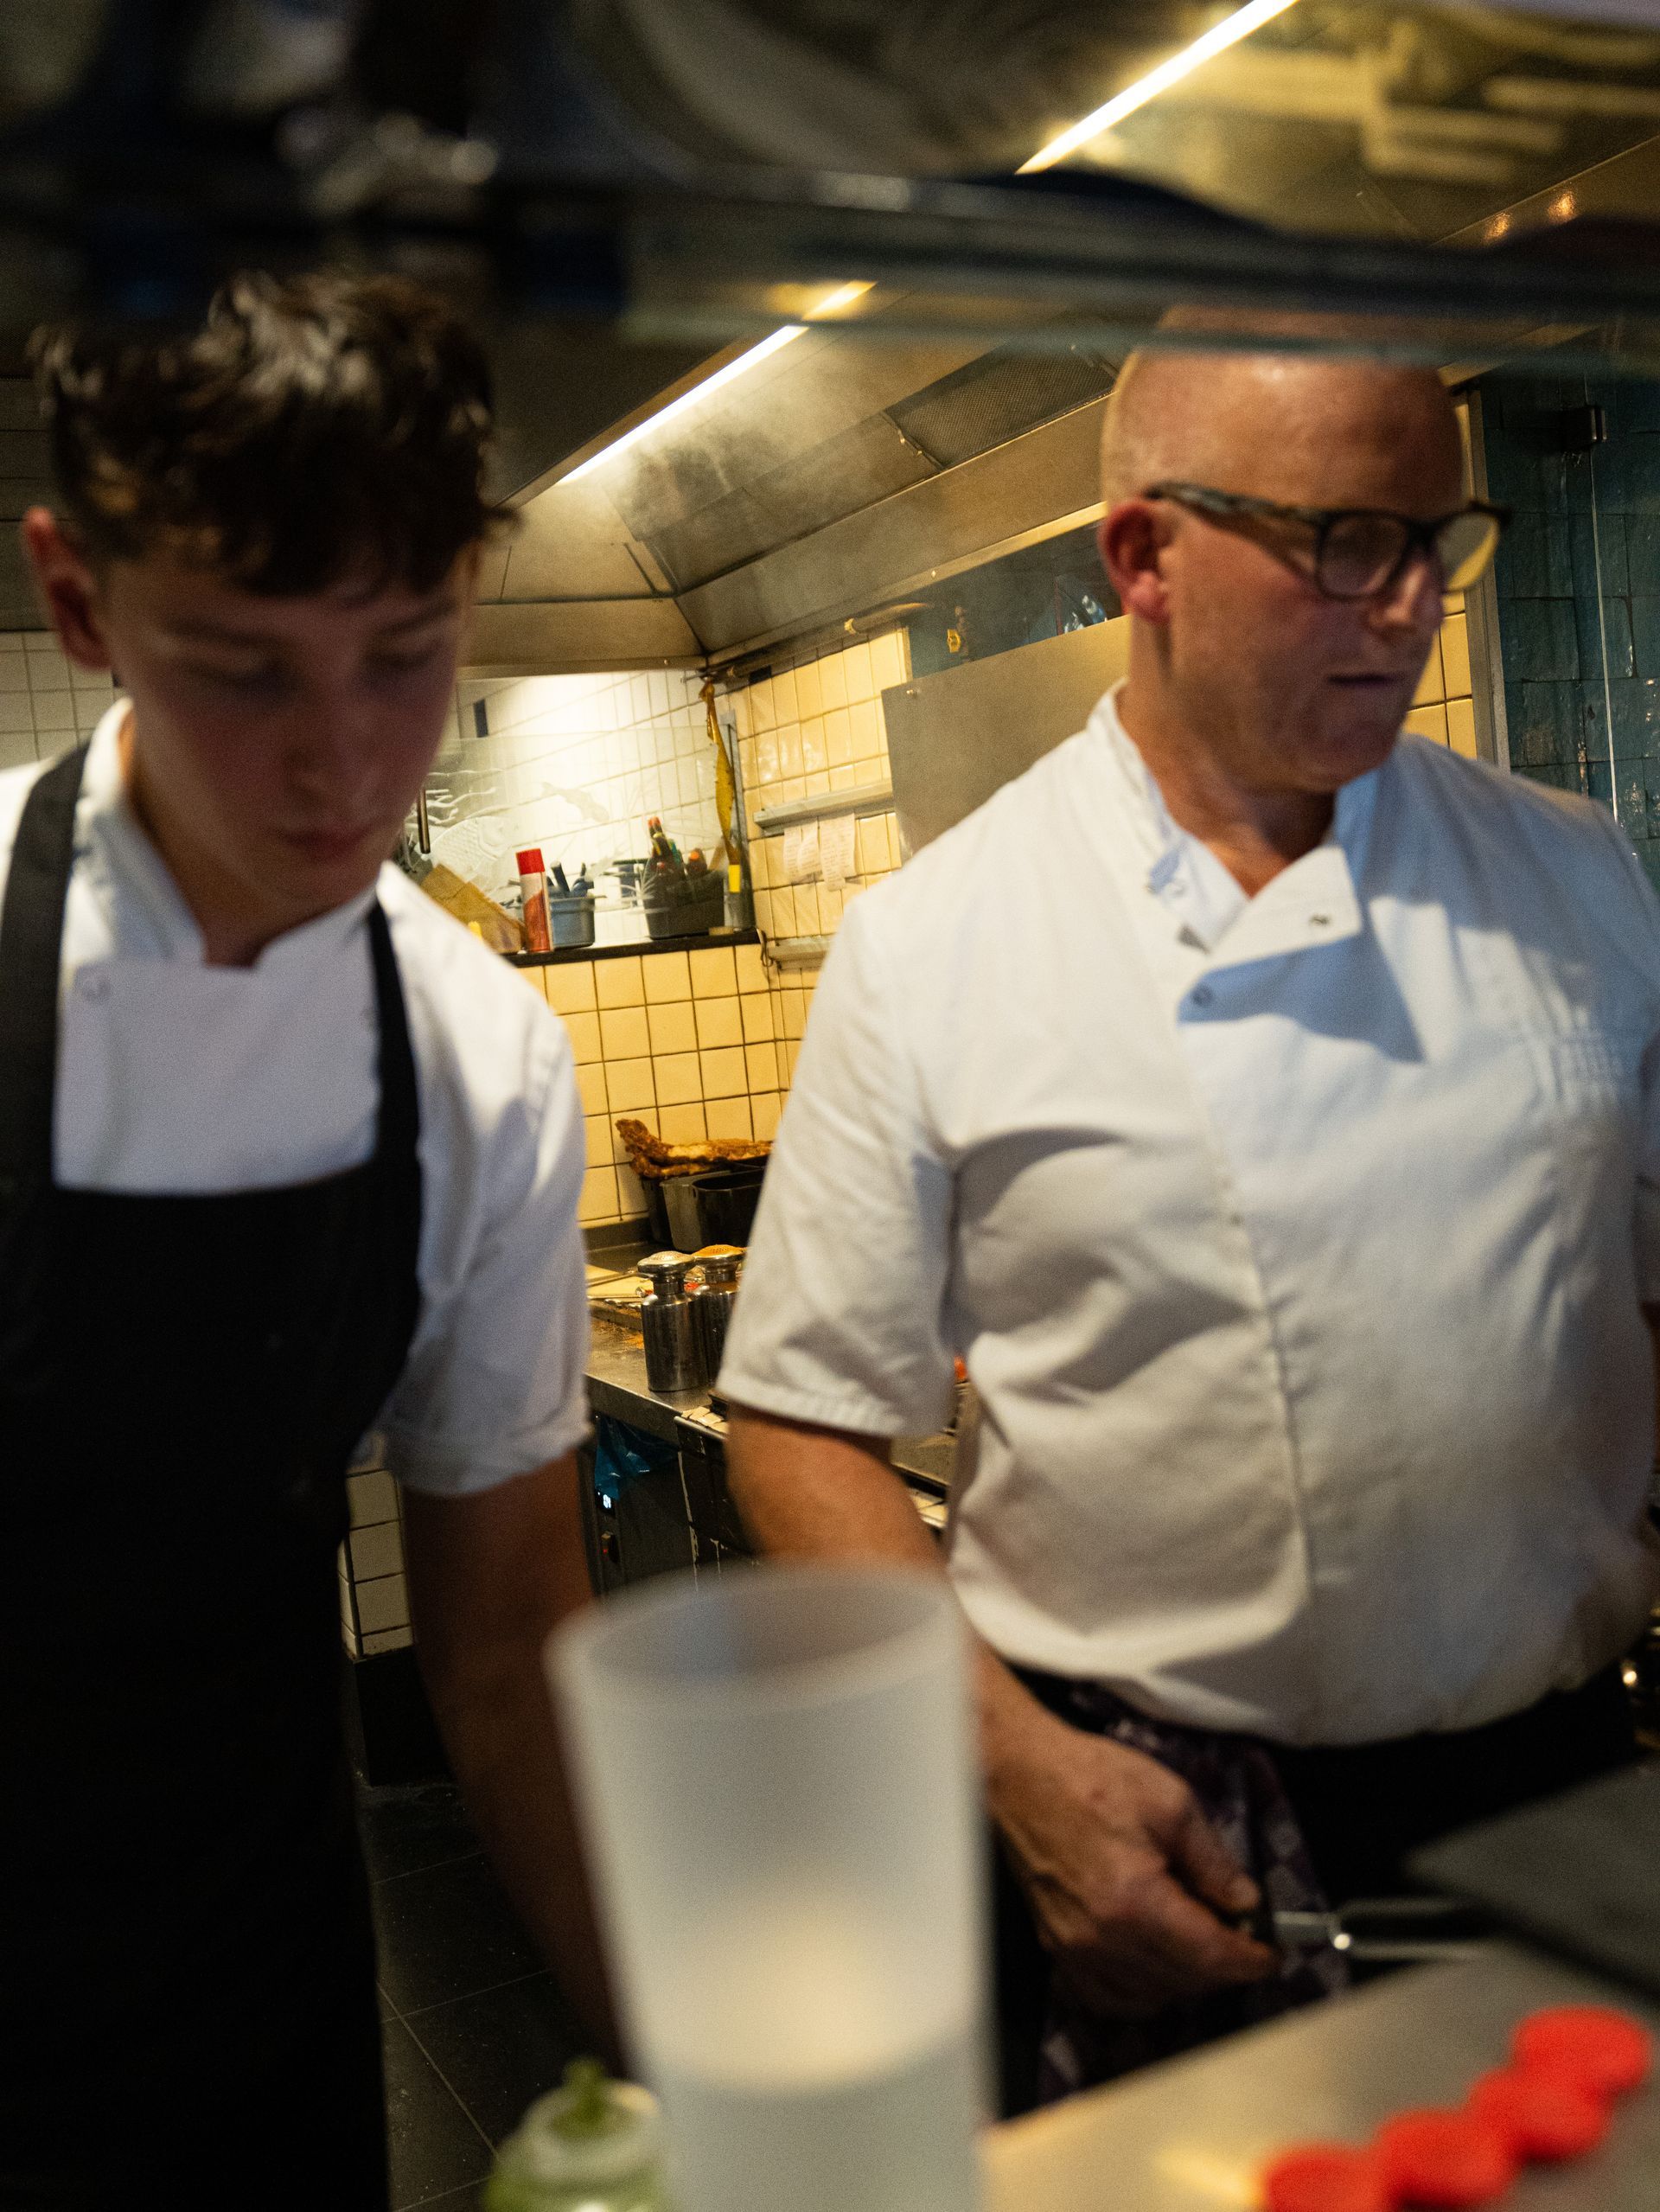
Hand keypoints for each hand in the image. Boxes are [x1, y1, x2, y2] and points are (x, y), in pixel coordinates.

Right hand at [991, 1699, 1277, 2017]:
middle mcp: (1102, 1938)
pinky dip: (1139, 1991)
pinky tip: (1152, 1962)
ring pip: (1149, 1997)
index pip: (1210, 1956)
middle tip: (1241, 1934)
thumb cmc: (1090, 1777)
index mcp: (1136, 1901)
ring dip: (1184, 1979)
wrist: (1021, 1774)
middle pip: (1184, 1981)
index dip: (1250, 1958)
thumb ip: (1213, 1860)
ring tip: (1198, 1940)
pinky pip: (1107, 1998)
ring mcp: (1074, 1949)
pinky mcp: (1055, 1947)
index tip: (1272, 1952)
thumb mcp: (1170, 1802)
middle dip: (1223, 1965)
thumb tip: (1245, 1902)